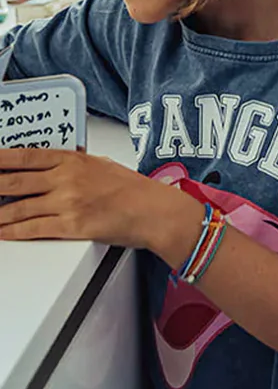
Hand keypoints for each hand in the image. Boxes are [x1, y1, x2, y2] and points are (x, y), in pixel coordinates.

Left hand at [0, 147, 195, 250]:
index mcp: (73, 159)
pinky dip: (11, 232)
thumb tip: (47, 167)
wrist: (152, 210)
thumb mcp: (100, 165)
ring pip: (18, 208)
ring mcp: (67, 202)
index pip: (25, 156)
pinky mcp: (70, 226)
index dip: (0, 158)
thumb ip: (72, 164)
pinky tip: (1, 232)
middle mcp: (67, 178)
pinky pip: (32, 229)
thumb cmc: (131, 189)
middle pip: (14, 181)